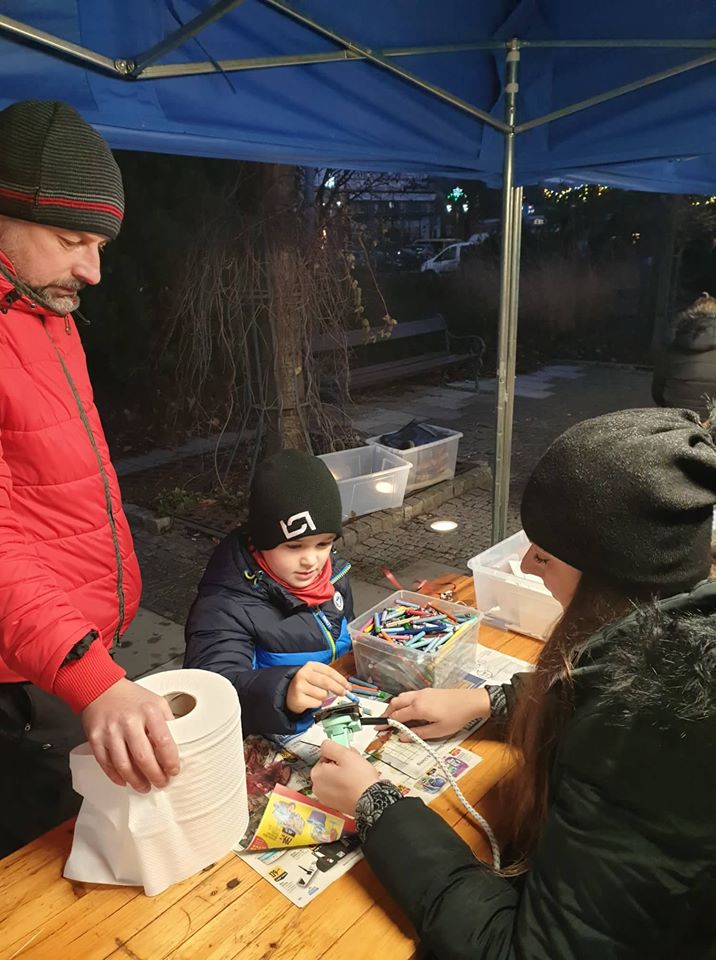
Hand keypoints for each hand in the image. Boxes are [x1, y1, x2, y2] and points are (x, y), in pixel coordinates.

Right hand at [81, 678, 179, 792]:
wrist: (101, 688)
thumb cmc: (132, 697)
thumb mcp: (156, 702)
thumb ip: (167, 722)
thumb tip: (180, 745)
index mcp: (149, 711)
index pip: (163, 742)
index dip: (170, 761)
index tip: (174, 770)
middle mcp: (129, 721)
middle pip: (143, 758)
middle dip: (155, 776)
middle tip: (161, 783)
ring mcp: (110, 731)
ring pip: (123, 765)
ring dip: (136, 781)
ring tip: (144, 787)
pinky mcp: (95, 738)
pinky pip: (106, 764)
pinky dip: (116, 776)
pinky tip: (125, 781)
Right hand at [286, 662, 348, 713]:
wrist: (289, 694)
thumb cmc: (306, 685)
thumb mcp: (316, 677)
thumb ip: (329, 679)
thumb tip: (345, 687)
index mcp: (310, 666)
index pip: (329, 671)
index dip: (341, 679)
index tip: (347, 686)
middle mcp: (304, 674)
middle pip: (327, 682)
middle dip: (338, 688)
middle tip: (343, 693)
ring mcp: (300, 686)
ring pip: (322, 694)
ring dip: (325, 697)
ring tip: (318, 696)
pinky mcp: (298, 698)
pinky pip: (316, 703)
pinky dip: (317, 704)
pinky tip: (311, 700)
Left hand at [310, 739, 379, 815]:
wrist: (371, 801)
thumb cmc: (359, 779)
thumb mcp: (345, 754)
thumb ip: (330, 746)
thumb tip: (325, 745)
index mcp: (316, 774)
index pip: (326, 756)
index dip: (338, 755)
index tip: (348, 758)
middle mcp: (317, 787)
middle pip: (328, 768)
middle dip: (340, 765)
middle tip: (354, 766)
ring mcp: (325, 797)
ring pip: (333, 778)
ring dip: (343, 775)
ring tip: (356, 776)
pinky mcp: (334, 805)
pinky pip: (337, 789)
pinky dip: (344, 786)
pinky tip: (354, 786)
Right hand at [380, 687, 490, 739]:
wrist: (471, 701)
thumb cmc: (456, 718)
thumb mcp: (438, 731)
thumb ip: (418, 734)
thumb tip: (402, 737)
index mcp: (418, 708)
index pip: (396, 716)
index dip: (386, 723)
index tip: (378, 728)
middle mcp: (417, 697)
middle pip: (395, 703)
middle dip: (387, 712)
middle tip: (383, 722)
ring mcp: (422, 692)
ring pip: (401, 696)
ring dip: (394, 706)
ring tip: (393, 716)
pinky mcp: (427, 691)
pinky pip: (409, 695)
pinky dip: (402, 701)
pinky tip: (407, 709)